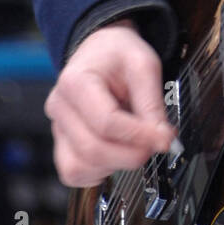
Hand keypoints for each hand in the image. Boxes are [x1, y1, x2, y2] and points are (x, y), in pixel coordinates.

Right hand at [44, 20, 175, 186]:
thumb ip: (153, 103)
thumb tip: (163, 139)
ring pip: (80, 167)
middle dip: (131, 155)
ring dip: (115, 165)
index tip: (165, 138)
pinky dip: (100, 171)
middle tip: (155, 145)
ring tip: (133, 144)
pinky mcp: (62, 145)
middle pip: (92, 149)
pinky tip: (116, 152)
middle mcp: (60, 107)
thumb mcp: (144, 65)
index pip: (106, 122)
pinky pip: (75, 173)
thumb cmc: (118, 54)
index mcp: (75, 81)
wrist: (100, 51)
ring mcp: (58, 129)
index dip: (139, 135)